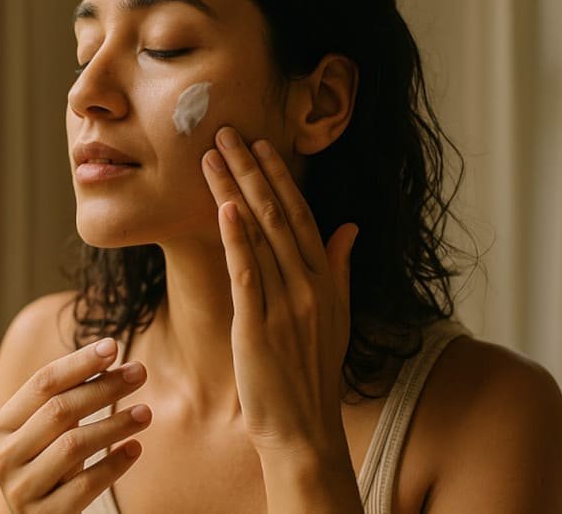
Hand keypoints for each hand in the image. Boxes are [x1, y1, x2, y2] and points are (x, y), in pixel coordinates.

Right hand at [0, 338, 151, 512]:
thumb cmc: (47, 464)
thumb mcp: (46, 431)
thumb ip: (65, 397)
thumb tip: (108, 352)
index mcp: (0, 427)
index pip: (42, 383)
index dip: (79, 363)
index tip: (113, 346)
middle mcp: (4, 457)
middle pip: (59, 410)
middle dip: (103, 388)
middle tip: (139, 372)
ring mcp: (22, 490)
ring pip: (73, 446)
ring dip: (114, 424)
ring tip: (146, 412)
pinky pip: (85, 486)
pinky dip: (114, 465)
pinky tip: (135, 448)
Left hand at [201, 126, 358, 457]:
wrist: (303, 429)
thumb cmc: (312, 374)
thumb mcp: (336, 317)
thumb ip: (340, 268)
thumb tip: (349, 227)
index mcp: (325, 281)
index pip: (300, 215)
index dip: (279, 177)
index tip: (259, 144)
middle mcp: (309, 286)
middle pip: (277, 215)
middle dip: (250, 169)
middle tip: (226, 132)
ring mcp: (286, 305)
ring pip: (259, 235)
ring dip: (234, 190)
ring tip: (212, 156)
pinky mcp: (259, 327)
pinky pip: (248, 274)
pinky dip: (237, 239)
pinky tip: (224, 207)